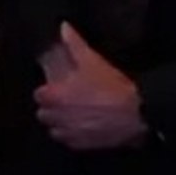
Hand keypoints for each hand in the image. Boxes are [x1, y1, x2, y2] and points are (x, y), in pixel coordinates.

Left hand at [33, 23, 147, 149]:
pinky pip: (70, 142)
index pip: (38, 95)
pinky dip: (73, 135)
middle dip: (51, 108)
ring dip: (60, 123)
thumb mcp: (91, 60)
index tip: (56, 87)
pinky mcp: (83, 145)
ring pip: (54, 129)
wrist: (137, 113)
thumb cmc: (112, 87)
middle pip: (43, 114)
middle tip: (65, 100)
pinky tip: (83, 127)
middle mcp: (57, 117)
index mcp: (55, 97)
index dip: (47, 90)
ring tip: (73, 114)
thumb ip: (74, 44)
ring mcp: (69, 133)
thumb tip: (64, 28)